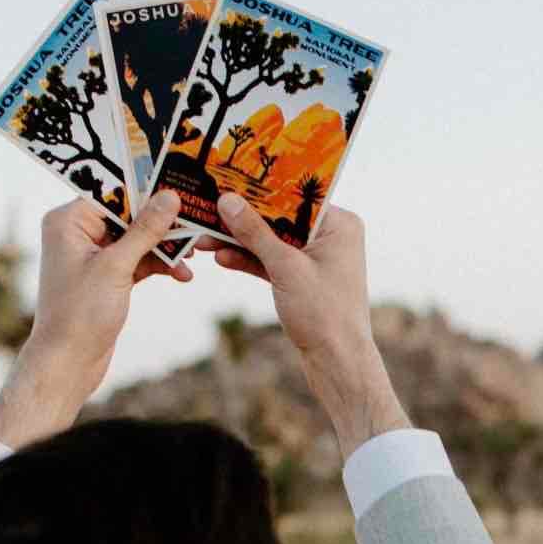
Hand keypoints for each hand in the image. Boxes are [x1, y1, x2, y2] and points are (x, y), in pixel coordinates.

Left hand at [0, 192, 184, 446]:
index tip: (179, 189)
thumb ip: (145, 231)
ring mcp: (95, 256)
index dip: (147, 191)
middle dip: (162, 223)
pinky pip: (140, 260)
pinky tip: (183, 274)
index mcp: (68, 222)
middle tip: (195, 223)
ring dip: (166, 248)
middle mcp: (79, 233)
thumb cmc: (79, 313)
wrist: (68, 361)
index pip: (113, 193)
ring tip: (196, 254)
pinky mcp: (109, 276)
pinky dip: (160, 266)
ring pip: (138, 239)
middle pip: (129, 215)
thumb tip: (169, 198)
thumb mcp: (116, 267)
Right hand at [208, 195, 408, 456]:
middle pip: (279, 218)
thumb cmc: (324, 313)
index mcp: (339, 224)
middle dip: (242, 219)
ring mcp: (316, 259)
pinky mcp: (302, 279)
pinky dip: (249, 261)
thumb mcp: (285, 267)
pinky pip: (272, 262)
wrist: (337, 362)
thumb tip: (228, 200)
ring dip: (239, 242)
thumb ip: (255, 233)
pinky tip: (221, 257)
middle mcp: (331, 236)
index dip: (259, 189)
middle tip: (207, 209)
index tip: (227, 181)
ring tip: (203, 238)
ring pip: (272, 241)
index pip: (293, 197)